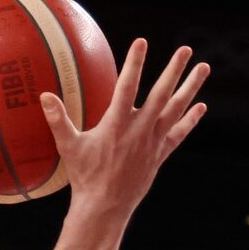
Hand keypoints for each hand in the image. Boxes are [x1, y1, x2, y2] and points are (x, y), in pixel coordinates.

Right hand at [42, 38, 208, 218]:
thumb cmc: (84, 177)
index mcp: (117, 125)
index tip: (141, 42)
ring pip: (176, 110)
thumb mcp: (69, 147)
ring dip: (191, 87)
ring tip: (204, 67)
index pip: (127, 87)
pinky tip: (200, 106)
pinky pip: (178, 134)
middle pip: (161, 95)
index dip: (134, 64)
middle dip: (174, 70)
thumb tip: (44, 96)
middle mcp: (139, 131)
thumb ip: (58, 120)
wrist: (104, 208)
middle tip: (186, 49)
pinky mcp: (159, 155)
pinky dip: (190, 120)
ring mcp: (153, 142)